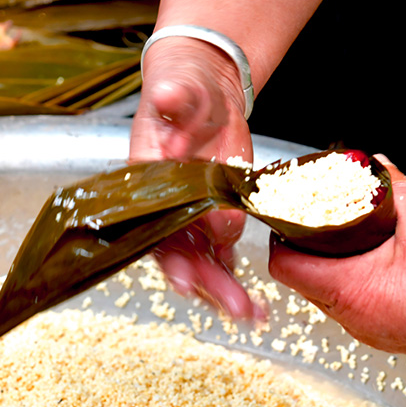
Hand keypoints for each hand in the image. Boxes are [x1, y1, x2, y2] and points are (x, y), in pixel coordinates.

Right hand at [129, 36, 259, 319]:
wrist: (203, 89)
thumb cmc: (182, 89)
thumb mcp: (178, 90)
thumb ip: (174, 104)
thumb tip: (168, 113)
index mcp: (148, 185)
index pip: (154, 228)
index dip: (170, 258)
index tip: (186, 283)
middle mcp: (167, 210)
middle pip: (183, 256)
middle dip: (209, 285)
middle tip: (235, 309)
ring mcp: (192, 217)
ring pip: (205, 262)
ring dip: (225, 292)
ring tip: (253, 317)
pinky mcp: (216, 216)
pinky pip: (224, 253)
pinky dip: (238, 278)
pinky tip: (257, 304)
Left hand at [268, 157, 405, 368]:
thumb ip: (394, 189)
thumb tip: (378, 166)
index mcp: (348, 291)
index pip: (284, 266)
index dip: (280, 237)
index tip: (287, 218)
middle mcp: (349, 318)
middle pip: (301, 281)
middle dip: (304, 250)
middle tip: (313, 223)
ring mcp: (365, 332)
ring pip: (324, 298)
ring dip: (327, 270)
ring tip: (341, 242)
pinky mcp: (382, 337)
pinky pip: (349, 310)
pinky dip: (350, 287)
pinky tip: (368, 267)